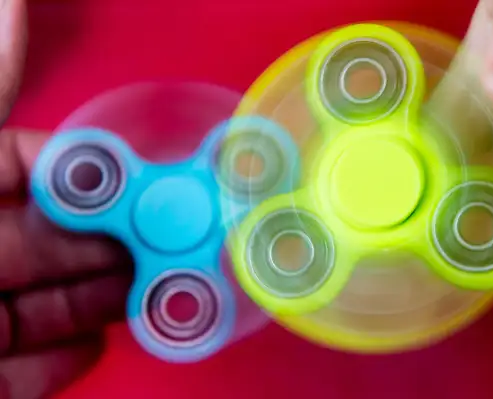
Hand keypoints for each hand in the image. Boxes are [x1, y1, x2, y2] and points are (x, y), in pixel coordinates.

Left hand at [0, 1, 132, 397]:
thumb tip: (11, 2)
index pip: (13, 168)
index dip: (76, 175)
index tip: (130, 183)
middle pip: (37, 242)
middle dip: (104, 243)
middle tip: (160, 244)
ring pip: (33, 308)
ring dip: (94, 301)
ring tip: (145, 294)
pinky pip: (13, 376)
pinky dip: (55, 365)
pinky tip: (93, 347)